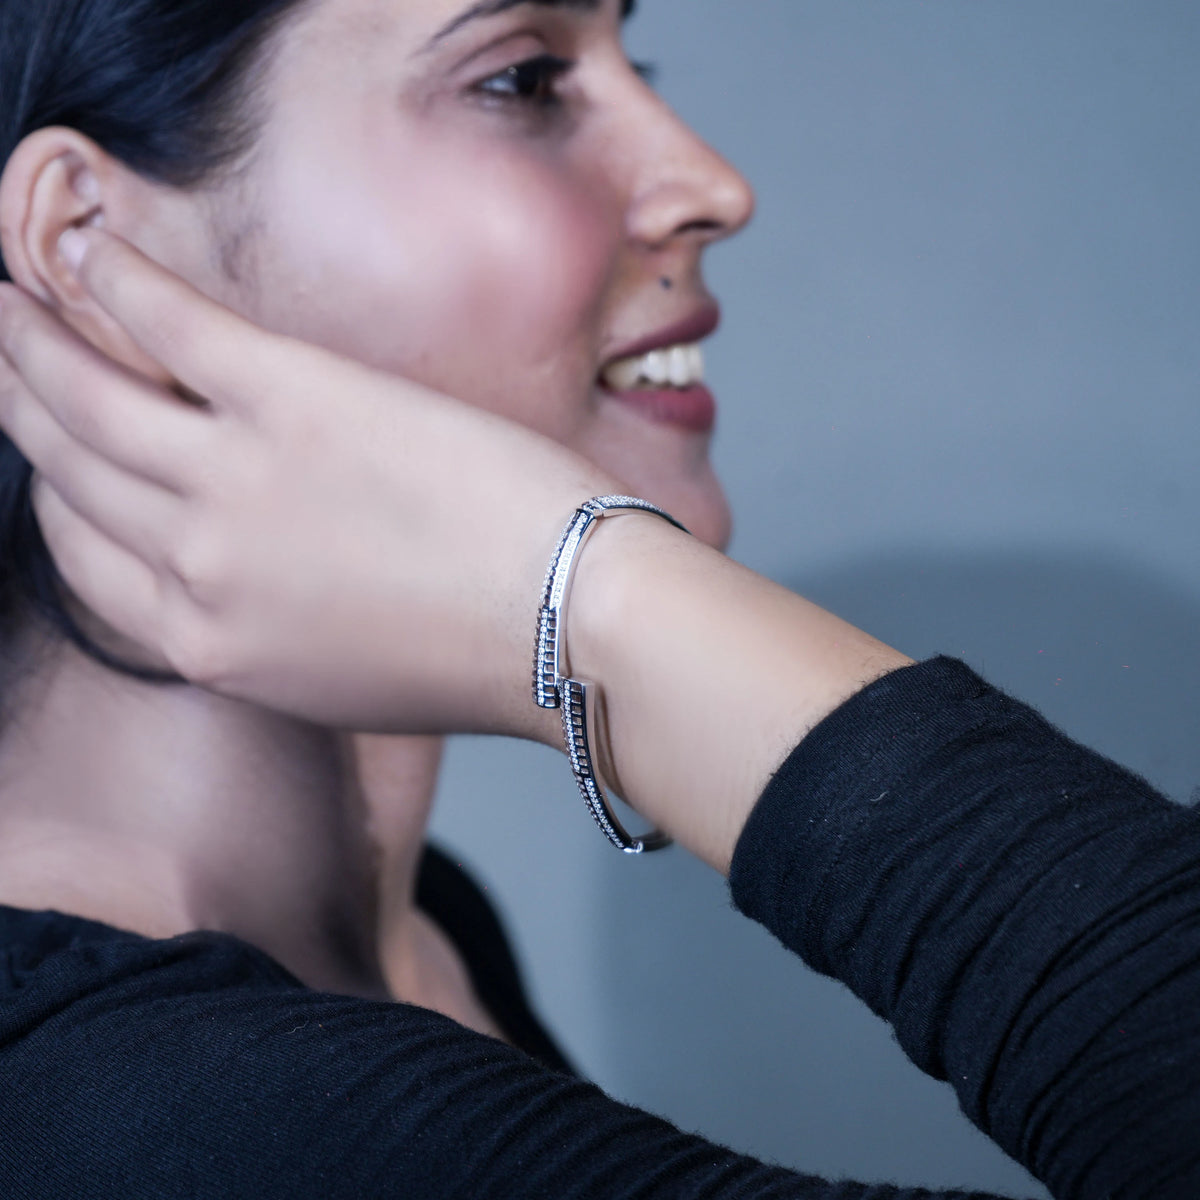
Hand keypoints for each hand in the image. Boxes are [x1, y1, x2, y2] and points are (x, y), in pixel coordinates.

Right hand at [0, 228, 608, 738]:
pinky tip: (86, 244)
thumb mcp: (340, 675)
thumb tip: (243, 573)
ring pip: (89, 394)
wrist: (568, 621)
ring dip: (35, 336)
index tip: (54, 451)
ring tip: (14, 298)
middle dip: (25, 402)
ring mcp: (234, 481)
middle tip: (9, 350)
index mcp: (206, 644)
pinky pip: (167, 326)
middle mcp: (196, 567)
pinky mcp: (293, 401)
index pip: (82, 555)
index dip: (56, 492)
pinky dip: (112, 279)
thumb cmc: (481, 651)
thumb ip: (265, 628)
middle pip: (73, 468)